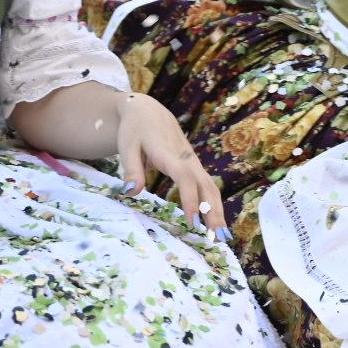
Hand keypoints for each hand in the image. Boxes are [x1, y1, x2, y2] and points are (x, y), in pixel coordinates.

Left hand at [116, 92, 228, 237]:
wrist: (148, 112)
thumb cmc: (134, 130)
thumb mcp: (126, 146)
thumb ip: (131, 169)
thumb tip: (132, 192)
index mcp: (168, 153)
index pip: (184, 178)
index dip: (190, 198)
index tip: (192, 221)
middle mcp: (186, 158)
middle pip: (205, 185)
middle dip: (212, 210)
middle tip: (216, 236)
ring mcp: (192, 161)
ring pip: (210, 187)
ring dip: (217, 210)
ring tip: (221, 235)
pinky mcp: (193, 166)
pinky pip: (207, 186)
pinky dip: (213, 204)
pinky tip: (214, 221)